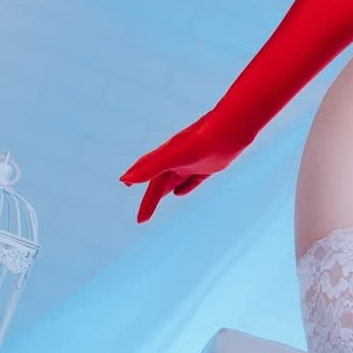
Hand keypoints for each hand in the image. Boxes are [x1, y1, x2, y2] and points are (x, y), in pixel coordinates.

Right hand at [119, 109, 251, 223]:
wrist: (228, 132)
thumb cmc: (198, 143)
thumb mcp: (171, 158)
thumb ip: (149, 169)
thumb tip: (125, 180)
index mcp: (165, 158)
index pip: (146, 172)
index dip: (135, 178)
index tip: (125, 183)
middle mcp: (176, 160)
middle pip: (159, 184)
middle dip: (150, 200)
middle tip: (141, 220)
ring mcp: (192, 163)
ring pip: (173, 181)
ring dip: (164, 191)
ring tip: (156, 200)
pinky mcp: (207, 167)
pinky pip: (192, 181)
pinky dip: (184, 188)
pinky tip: (179, 193)